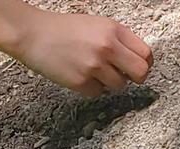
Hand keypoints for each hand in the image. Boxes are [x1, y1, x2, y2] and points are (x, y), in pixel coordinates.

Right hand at [8, 10, 152, 96]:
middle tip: (125, 77)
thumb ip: (118, 40)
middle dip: (136, 78)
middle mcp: (107, 47)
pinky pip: (98, 93)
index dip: (144, 63)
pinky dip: (91, 88)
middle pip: (140, 73)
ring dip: (109, 82)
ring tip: (92, 70)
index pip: (145, 53)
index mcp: (113, 30)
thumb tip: (135, 59)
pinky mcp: (81, 82)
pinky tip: (79, 75)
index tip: (139, 67)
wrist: (34, 35)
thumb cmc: (64, 30)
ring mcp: (94, 66)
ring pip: (118, 85)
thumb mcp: (96, 25)